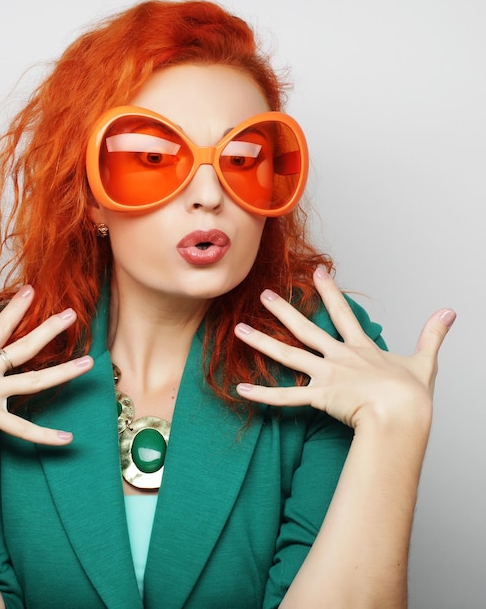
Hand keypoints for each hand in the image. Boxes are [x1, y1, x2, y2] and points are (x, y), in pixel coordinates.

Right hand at [0, 286, 92, 445]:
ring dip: (64, 372)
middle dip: (50, 328)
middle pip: (25, 346)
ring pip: (36, 381)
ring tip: (89, 364)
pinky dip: (45, 436)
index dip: (16, 309)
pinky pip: (22, 430)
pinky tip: (67, 439)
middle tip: (72, 314)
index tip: (31, 291)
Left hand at [234, 267, 454, 429]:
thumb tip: (449, 312)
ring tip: (238, 330)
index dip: (329, 292)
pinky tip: (241, 389)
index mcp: (359, 349)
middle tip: (263, 294)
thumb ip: (432, 335)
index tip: (317, 273)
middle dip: (282, 310)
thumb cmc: (412, 395)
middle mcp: (338, 357)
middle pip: (305, 328)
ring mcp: (326, 375)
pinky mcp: (319, 396)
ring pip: (287, 354)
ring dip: (261, 342)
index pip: (341, 313)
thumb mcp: (424, 361)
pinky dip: (263, 394)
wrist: (403, 414)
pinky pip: (285, 397)